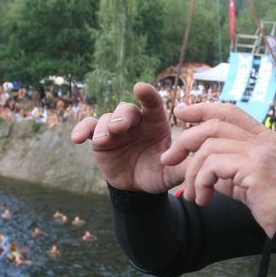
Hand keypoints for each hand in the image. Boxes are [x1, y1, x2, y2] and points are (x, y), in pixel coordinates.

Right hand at [71, 82, 185, 192]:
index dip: (147, 94)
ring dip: (103, 127)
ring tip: (103, 140)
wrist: (138, 188)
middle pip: (126, 110)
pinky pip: (88, 128)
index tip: (140, 88)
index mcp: (155, 123)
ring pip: (106, 118)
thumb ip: (183, 167)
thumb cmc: (158, 174)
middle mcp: (135, 122)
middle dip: (121, 116)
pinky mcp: (99, 139)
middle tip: (119, 127)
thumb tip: (198, 166)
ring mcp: (115, 128)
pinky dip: (81, 130)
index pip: (152, 104)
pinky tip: (76, 139)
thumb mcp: (172, 173)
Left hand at [160, 102, 275, 237]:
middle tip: (169, 159)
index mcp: (265, 138)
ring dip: (193, 173)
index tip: (182, 112)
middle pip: (214, 124)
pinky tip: (203, 200)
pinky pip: (214, 165)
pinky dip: (202, 182)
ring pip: (209, 147)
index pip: (230, 111)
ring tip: (193, 195)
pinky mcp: (254, 168)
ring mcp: (260, 151)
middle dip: (185, 140)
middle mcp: (263, 140)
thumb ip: (228, 170)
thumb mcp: (248, 183)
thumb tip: (202, 168)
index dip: (203, 108)